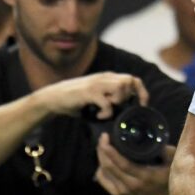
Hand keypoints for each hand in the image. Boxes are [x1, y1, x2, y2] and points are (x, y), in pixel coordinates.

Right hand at [33, 72, 147, 119]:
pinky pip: (106, 101)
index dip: (141, 92)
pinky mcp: (88, 92)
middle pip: (129, 80)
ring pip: (120, 87)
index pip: (133, 79)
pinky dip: (106, 112)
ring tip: (108, 110)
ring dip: (118, 101)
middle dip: (128, 97)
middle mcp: (104, 78)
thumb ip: (111, 100)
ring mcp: (96, 84)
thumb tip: (127, 115)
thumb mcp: (97, 97)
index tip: (141, 106)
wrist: (53, 98)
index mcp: (108, 78)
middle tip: (120, 109)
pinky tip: (98, 116)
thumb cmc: (77, 101)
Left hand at [95, 134, 172, 194]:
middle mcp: (131, 185)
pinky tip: (103, 161)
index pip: (123, 164)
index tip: (106, 137)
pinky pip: (103, 180)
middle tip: (103, 137)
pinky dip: (100, 169)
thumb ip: (168, 152)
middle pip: (110, 166)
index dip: (111, 151)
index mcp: (145, 176)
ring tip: (102, 146)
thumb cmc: (165, 183)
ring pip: (104, 172)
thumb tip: (156, 138)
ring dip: (101, 157)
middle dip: (103, 150)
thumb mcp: (172, 166)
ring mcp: (122, 191)